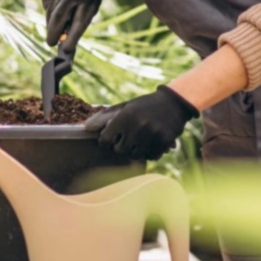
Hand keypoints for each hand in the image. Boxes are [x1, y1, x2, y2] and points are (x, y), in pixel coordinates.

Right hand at [42, 0, 105, 53]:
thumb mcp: (90, 6)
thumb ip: (78, 20)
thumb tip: (63, 40)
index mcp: (90, 1)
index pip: (79, 24)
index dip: (72, 38)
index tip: (67, 50)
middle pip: (60, 17)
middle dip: (53, 32)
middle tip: (50, 43)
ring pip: (52, 11)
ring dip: (51, 22)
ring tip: (54, 28)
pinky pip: (47, 2)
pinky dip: (49, 8)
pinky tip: (55, 6)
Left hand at [85, 86, 199, 160]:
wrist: (173, 103)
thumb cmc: (144, 106)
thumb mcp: (124, 107)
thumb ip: (105, 118)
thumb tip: (86, 128)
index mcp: (125, 115)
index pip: (105, 140)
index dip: (106, 141)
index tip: (110, 138)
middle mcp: (138, 125)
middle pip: (120, 150)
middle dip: (121, 146)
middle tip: (127, 138)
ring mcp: (153, 134)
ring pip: (135, 155)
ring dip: (135, 150)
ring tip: (139, 140)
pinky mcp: (165, 141)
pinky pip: (151, 156)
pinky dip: (149, 152)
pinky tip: (151, 142)